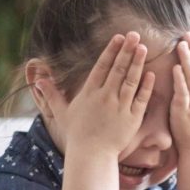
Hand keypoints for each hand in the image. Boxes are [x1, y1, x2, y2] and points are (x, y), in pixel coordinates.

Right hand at [37, 32, 154, 154]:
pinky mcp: (132, 118)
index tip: (118, 37)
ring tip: (144, 48)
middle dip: (126, 50)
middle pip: (118, 69)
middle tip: (135, 35)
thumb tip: (39, 80)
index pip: (102, 66)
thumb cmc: (77, 135)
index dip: (111, 50)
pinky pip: (141, 99)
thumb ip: (52, 95)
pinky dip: (146, 86)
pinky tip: (151, 74)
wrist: (92, 155)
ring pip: (131, 80)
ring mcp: (120, 107)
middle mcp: (105, 96)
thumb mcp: (62, 113)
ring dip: (137, 63)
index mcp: (90, 92)